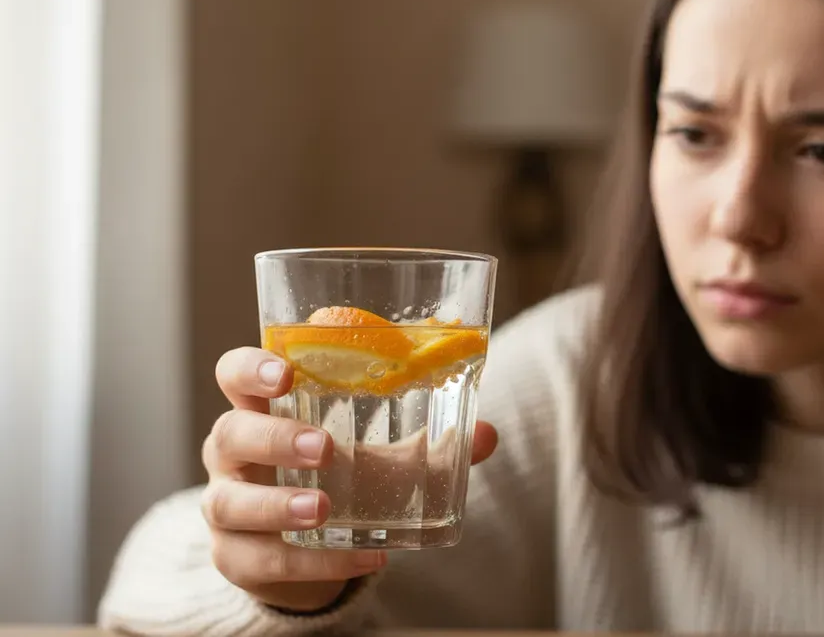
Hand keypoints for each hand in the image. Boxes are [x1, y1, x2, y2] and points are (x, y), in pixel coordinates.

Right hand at [201, 347, 498, 612]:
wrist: (311, 548)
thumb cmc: (341, 478)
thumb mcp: (384, 456)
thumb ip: (434, 443)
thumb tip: (487, 434)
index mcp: (264, 410)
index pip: (235, 375)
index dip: (251, 369)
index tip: (285, 372)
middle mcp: (233, 454)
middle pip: (230, 434)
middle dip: (275, 439)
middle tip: (324, 447)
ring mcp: (227, 506)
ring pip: (230, 502)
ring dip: (279, 505)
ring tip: (324, 510)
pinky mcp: (236, 557)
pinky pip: (263, 559)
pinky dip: (312, 563)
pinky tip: (360, 556)